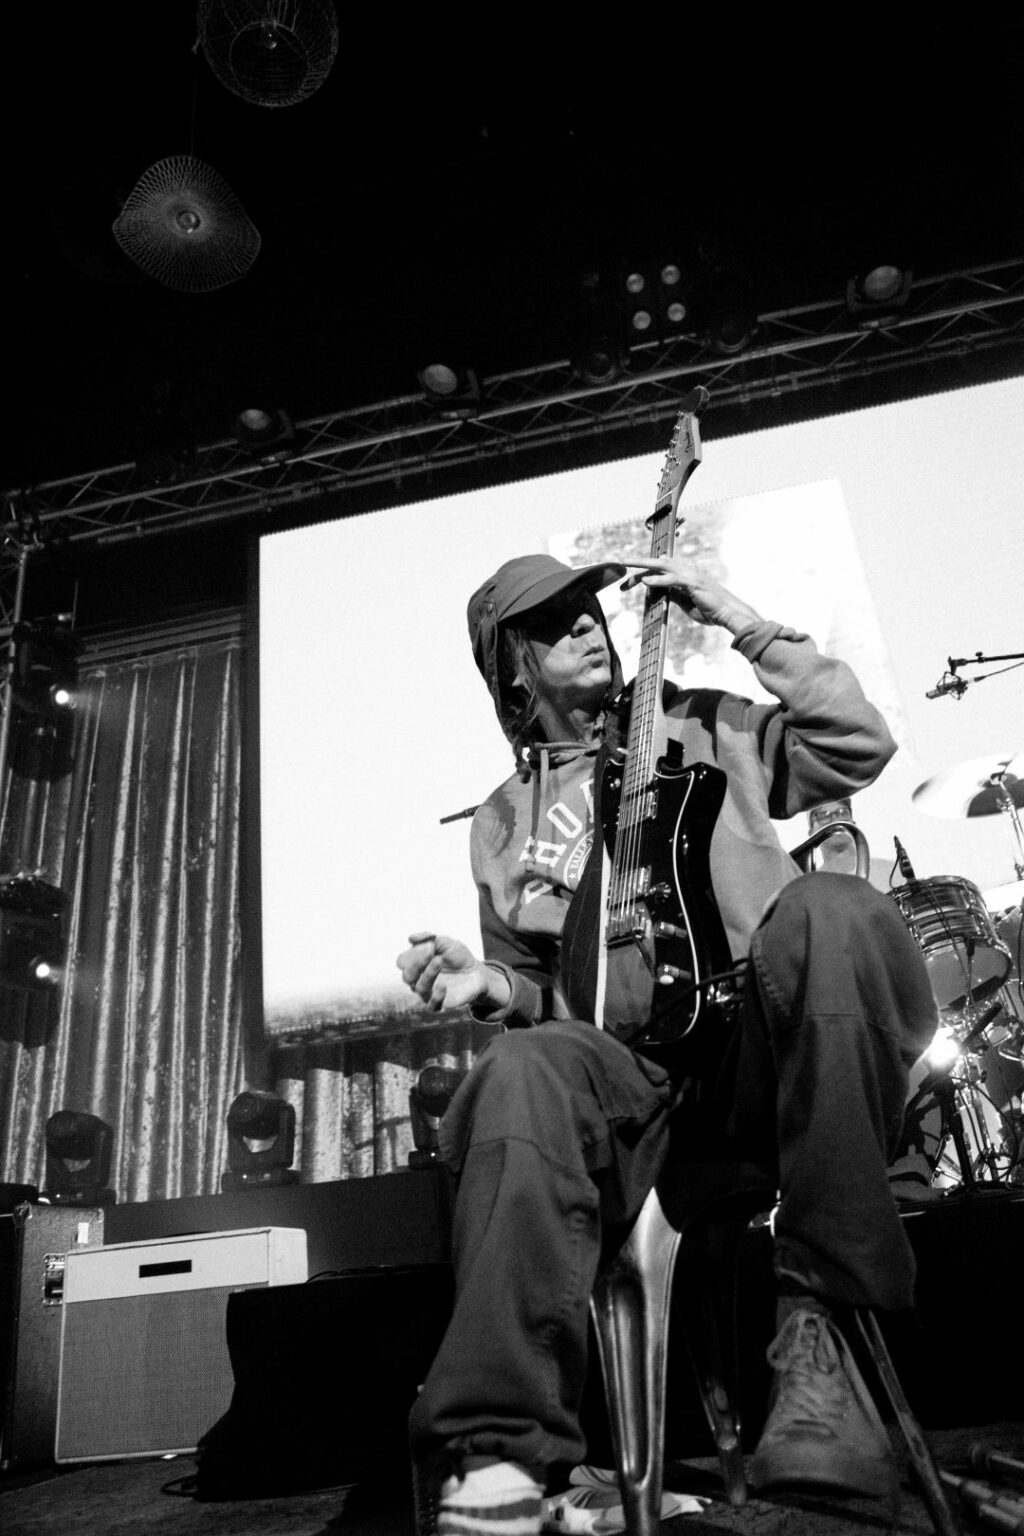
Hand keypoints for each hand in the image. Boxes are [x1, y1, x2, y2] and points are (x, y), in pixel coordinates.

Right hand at [396, 931, 510, 1013]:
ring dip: (428, 973)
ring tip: (439, 961)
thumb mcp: (447, 943)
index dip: (411, 955)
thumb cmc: (458, 957)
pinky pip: (431, 1006)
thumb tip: (410, 938)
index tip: (428, 946)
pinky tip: (443, 986)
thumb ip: (429, 938)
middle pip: (406, 976)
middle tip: (430, 953)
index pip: (402, 962)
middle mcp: (419, 979)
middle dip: (415, 964)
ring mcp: (428, 993)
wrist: (476, 972)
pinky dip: (435, 997)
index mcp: (416, 965)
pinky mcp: (440, 1004)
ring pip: (419, 988)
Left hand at [620, 556, 761, 635]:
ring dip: (643, 566)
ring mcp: (690, 576)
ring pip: (662, 566)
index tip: (626, 582)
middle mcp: (686, 571)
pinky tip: (644, 582)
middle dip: (638, 564)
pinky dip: (658, 580)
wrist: (729, 614)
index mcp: (684, 575)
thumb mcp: (686, 603)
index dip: (642, 572)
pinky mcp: (693, 584)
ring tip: (626, 566)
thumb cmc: (710, 611)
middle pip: (657, 564)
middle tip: (620, 565)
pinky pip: (672, 580)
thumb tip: (657, 592)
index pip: (659, 569)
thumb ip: (672, 595)